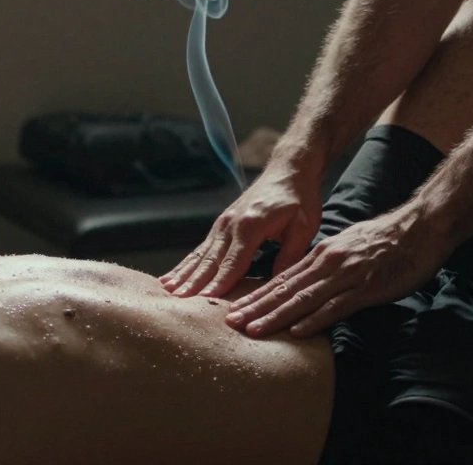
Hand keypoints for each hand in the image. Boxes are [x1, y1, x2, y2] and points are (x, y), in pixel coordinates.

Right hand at [162, 166, 321, 297]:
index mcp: (252, 226)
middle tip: (178, 303)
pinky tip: (172, 277)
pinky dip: (186, 264)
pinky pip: (201, 248)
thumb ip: (290, 255)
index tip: (206, 302)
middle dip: (194, 283)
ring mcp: (223, 224)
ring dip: (184, 274)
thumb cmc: (299, 198)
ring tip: (168, 292)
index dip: (220, 284)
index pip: (233, 262)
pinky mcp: (221, 224)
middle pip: (210, 260)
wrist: (287, 169)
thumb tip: (279, 286)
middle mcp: (231, 224)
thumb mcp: (304, 226)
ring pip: (201, 255)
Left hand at [225, 206, 452, 338]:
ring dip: (275, 316)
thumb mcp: (349, 247)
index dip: (256, 295)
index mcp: (322, 255)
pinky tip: (297, 332)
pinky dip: (314, 320)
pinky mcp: (365, 288)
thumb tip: (311, 282)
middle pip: (284, 289)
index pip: (282, 278)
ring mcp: (345, 276)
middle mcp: (327, 263)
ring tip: (252, 330)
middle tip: (229, 322)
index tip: (234, 308)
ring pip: (303, 299)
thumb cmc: (387, 240)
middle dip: (255, 307)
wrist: (420, 227)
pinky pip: (335, 306)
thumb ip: (329, 265)